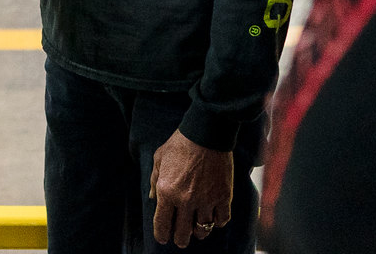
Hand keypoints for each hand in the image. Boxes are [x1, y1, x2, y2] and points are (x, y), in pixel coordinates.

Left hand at [150, 129, 232, 247]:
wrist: (205, 134)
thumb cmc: (179, 144)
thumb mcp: (159, 159)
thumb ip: (154, 180)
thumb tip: (152, 199)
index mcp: (166, 190)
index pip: (162, 223)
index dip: (161, 234)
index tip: (163, 238)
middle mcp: (185, 200)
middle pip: (182, 232)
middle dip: (180, 239)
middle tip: (180, 240)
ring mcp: (206, 200)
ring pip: (203, 229)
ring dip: (199, 232)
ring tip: (197, 231)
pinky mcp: (223, 197)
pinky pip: (222, 220)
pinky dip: (217, 222)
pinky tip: (213, 219)